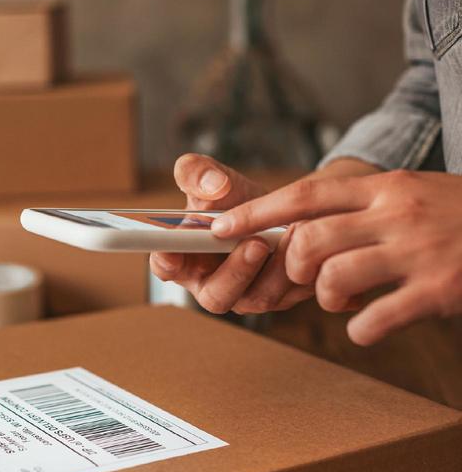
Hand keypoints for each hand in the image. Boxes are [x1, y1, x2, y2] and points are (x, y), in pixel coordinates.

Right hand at [149, 153, 313, 314]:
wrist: (273, 209)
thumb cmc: (232, 200)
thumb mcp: (212, 177)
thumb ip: (196, 172)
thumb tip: (213, 187)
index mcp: (183, 258)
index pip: (166, 266)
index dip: (167, 261)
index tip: (172, 250)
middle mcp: (211, 284)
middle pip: (215, 297)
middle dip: (235, 273)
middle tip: (255, 243)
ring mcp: (245, 295)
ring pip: (255, 300)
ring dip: (272, 270)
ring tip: (287, 235)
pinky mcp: (278, 297)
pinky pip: (288, 295)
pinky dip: (296, 269)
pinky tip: (304, 241)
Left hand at [211, 169, 461, 344]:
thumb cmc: (452, 215)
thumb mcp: (405, 194)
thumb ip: (354, 209)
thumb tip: (297, 235)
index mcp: (383, 187)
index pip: (305, 194)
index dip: (257, 212)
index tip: (220, 227)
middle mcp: (395, 213)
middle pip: (309, 240)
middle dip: (292, 267)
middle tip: (306, 276)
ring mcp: (417, 252)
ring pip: (333, 279)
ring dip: (324, 298)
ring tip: (342, 298)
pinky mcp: (437, 290)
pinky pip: (372, 319)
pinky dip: (358, 329)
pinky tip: (368, 323)